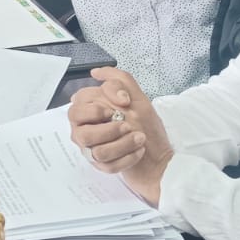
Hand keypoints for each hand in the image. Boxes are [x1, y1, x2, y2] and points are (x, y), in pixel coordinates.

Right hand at [68, 68, 171, 204]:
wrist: (161, 156)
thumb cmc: (148, 127)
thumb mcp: (138, 98)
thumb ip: (119, 80)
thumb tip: (95, 72)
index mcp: (91, 110)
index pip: (79, 104)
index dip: (97, 106)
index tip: (119, 106)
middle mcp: (86, 130)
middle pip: (81, 132)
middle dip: (108, 130)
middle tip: (126, 126)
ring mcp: (92, 150)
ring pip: (97, 151)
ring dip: (123, 144)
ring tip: (139, 139)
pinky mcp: (102, 167)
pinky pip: (108, 165)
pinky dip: (128, 157)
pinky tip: (138, 152)